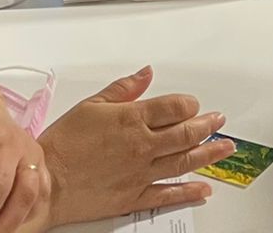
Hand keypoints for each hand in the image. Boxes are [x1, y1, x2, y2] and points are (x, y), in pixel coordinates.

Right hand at [38, 67, 229, 225]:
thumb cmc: (64, 143)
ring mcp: (141, 173)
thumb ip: (123, 89)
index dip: (189, 104)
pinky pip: (169, 194)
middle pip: (186, 133)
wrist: (47, 181)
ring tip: (225, 147)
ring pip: (184, 161)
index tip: (194, 104)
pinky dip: (189, 191)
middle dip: (207, 125)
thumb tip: (146, 74)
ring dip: (209, 153)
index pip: (174, 107)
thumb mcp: (91, 105)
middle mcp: (142, 146)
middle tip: (220, 121)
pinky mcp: (135, 197)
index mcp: (132, 119)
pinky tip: (203, 188)